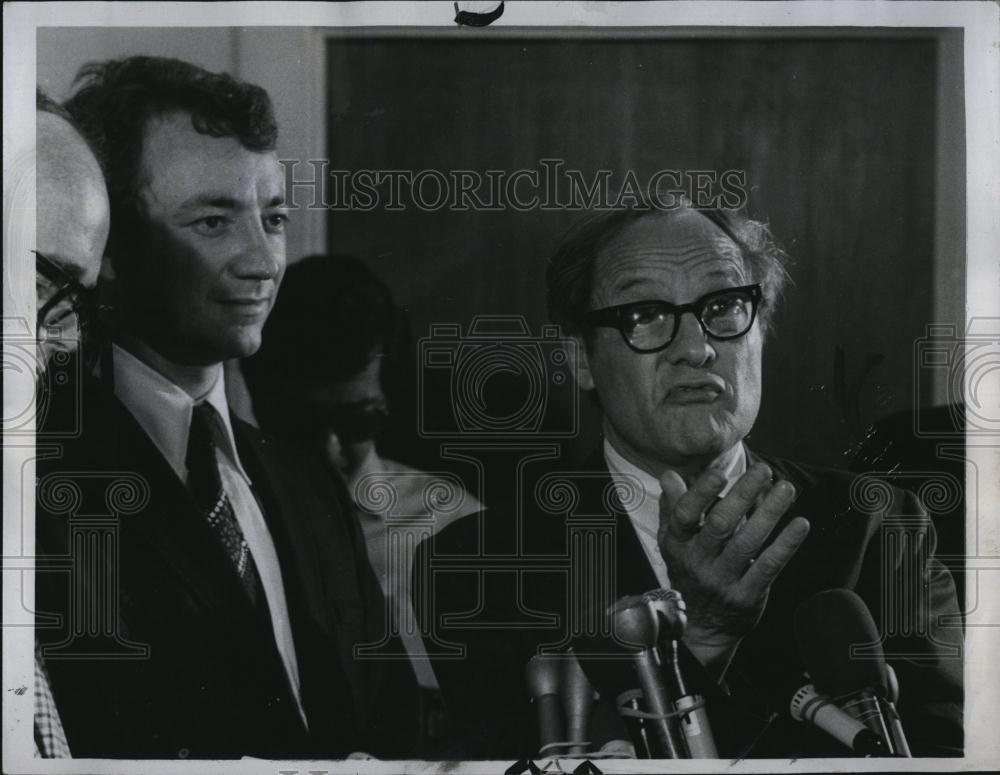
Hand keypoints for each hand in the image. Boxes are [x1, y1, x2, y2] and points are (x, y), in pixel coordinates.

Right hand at [657, 463, 809, 675]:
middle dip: (743, 495)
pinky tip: (800, 524)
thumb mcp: (674, 542)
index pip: (686, 515)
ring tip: (786, 489)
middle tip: (763, 470)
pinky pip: (768, 566)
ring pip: (748, 542)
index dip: (701, 493)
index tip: (720, 473)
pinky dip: (786, 545)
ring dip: (769, 513)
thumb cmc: (689, 573)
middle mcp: (698, 562)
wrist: (700, 628)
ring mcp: (723, 580)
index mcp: (678, 544)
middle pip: (720, 525)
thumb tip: (669, 475)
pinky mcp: (747, 596)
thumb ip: (673, 507)